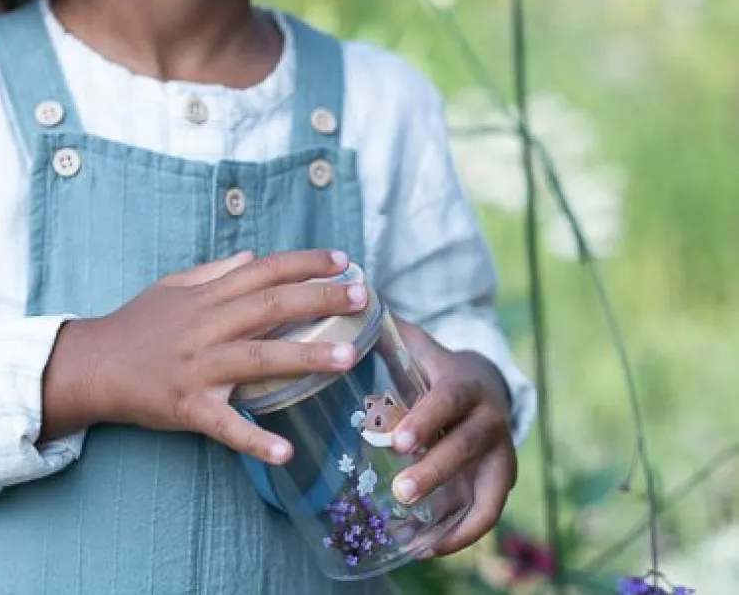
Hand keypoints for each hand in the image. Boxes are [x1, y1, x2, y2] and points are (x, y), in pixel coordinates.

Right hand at [43, 249, 367, 464]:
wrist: (92, 365)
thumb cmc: (136, 324)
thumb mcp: (172, 287)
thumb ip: (214, 272)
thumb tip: (253, 258)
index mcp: (207, 297)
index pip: (264, 271)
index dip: (305, 263)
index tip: (343, 261)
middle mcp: (207, 327)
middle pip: (271, 307)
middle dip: (320, 299)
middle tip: (362, 297)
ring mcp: (199, 368)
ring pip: (259, 360)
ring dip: (305, 358)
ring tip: (348, 357)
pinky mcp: (187, 407)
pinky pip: (225, 426)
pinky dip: (254, 439)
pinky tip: (285, 450)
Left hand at [388, 319, 516, 556]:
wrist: (487, 383)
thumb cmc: (439, 367)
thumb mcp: (420, 347)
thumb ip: (390, 332)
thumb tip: (352, 307)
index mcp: (466, 384)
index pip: (449, 400)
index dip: (427, 420)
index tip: (398, 440)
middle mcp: (491, 419)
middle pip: (467, 447)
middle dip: (435, 471)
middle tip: (401, 491)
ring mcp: (502, 453)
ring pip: (487, 488)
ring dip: (455, 516)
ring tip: (416, 537)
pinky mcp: (502, 480)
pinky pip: (489, 514)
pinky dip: (464, 536)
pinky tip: (428, 548)